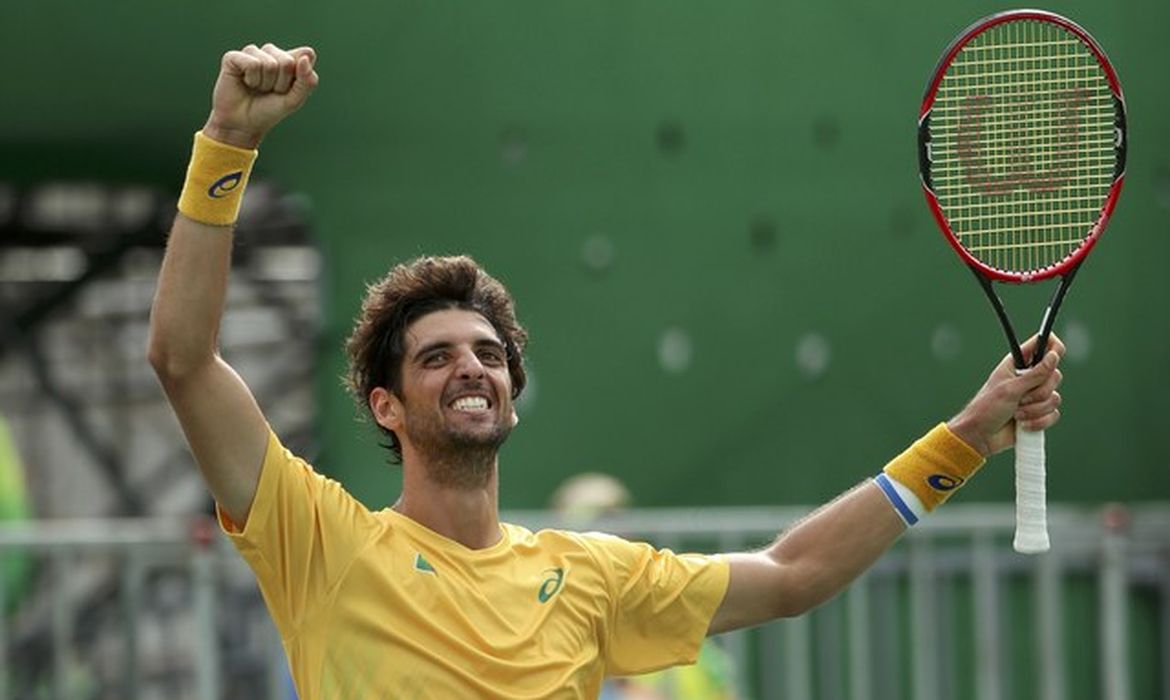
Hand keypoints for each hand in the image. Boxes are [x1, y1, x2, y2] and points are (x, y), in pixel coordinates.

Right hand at [202, 43, 318, 148]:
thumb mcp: (295, 100)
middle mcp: (272, 52)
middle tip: (270, 91)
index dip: (300, 77)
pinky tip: (246, 83)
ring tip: (258, 88)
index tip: (289, 90)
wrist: (244, 124)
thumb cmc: (270, 110)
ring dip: (265, 83)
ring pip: (269, 64)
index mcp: (290, 58)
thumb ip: (308, 81)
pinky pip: (252, 64)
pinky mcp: (234, 56)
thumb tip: (305, 57)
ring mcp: (252, 52)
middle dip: (281, 83)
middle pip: (287, 62)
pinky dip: (252, 80)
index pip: (307, 55)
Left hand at [947, 334, 1065, 456]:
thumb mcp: (1010, 389)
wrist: (981, 436)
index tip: (1055, 354)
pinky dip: (1038, 422)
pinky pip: (1053, 415)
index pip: (1041, 346)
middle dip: (1039, 392)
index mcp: (1018, 365)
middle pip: (1055, 375)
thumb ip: (1035, 374)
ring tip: (1016, 413)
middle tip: (1021, 398)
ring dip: (1035, 410)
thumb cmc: (987, 408)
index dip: (1052, 346)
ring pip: (1055, 398)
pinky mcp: (1039, 413)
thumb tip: (1053, 356)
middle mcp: (1029, 378)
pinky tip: (1022, 424)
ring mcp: (1035, 396)